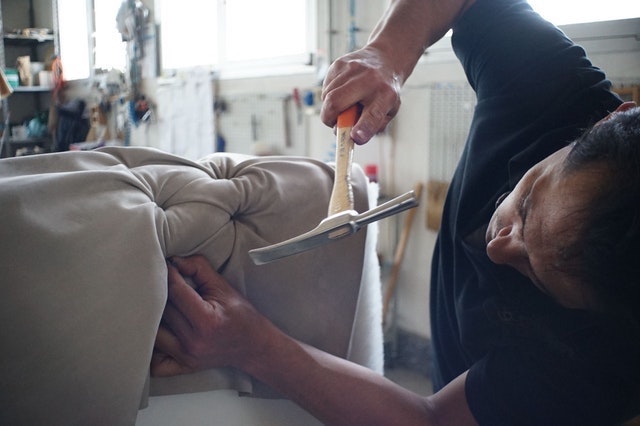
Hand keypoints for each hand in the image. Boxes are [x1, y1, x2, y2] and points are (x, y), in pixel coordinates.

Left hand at [151, 255, 270, 376]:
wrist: (254, 345)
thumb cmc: (240, 314)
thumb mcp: (223, 286)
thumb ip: (199, 269)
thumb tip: (174, 261)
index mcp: (206, 320)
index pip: (175, 292)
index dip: (170, 275)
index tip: (168, 266)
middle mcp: (194, 341)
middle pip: (163, 311)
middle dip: (161, 293)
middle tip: (163, 282)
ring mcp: (187, 356)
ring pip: (154, 333)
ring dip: (154, 318)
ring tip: (160, 306)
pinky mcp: (184, 366)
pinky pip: (155, 363)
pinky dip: (153, 349)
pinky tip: (158, 334)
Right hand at [320, 45, 401, 144]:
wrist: (385, 60)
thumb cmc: (384, 92)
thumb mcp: (387, 112)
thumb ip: (370, 127)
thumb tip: (347, 134)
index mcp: (386, 95)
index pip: (372, 115)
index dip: (362, 129)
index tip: (354, 137)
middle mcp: (369, 80)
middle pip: (335, 102)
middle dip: (329, 119)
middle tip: (334, 124)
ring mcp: (352, 69)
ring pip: (326, 97)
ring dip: (330, 108)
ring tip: (344, 104)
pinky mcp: (339, 64)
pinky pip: (325, 88)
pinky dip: (329, 95)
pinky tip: (342, 92)